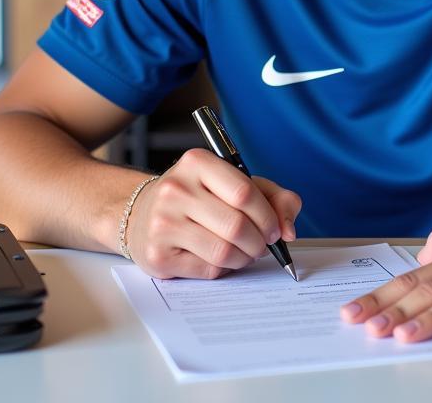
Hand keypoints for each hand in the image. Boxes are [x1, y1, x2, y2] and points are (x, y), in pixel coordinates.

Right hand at [124, 148, 301, 278]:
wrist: (142, 214)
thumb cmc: (199, 196)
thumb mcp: (236, 183)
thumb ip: (273, 197)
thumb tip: (289, 230)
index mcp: (197, 162)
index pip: (244, 192)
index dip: (268, 216)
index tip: (275, 228)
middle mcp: (176, 189)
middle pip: (236, 225)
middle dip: (260, 241)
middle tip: (264, 245)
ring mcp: (163, 223)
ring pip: (224, 251)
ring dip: (245, 257)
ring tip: (247, 252)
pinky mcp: (158, 255)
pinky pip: (208, 269)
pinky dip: (226, 268)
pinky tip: (223, 258)